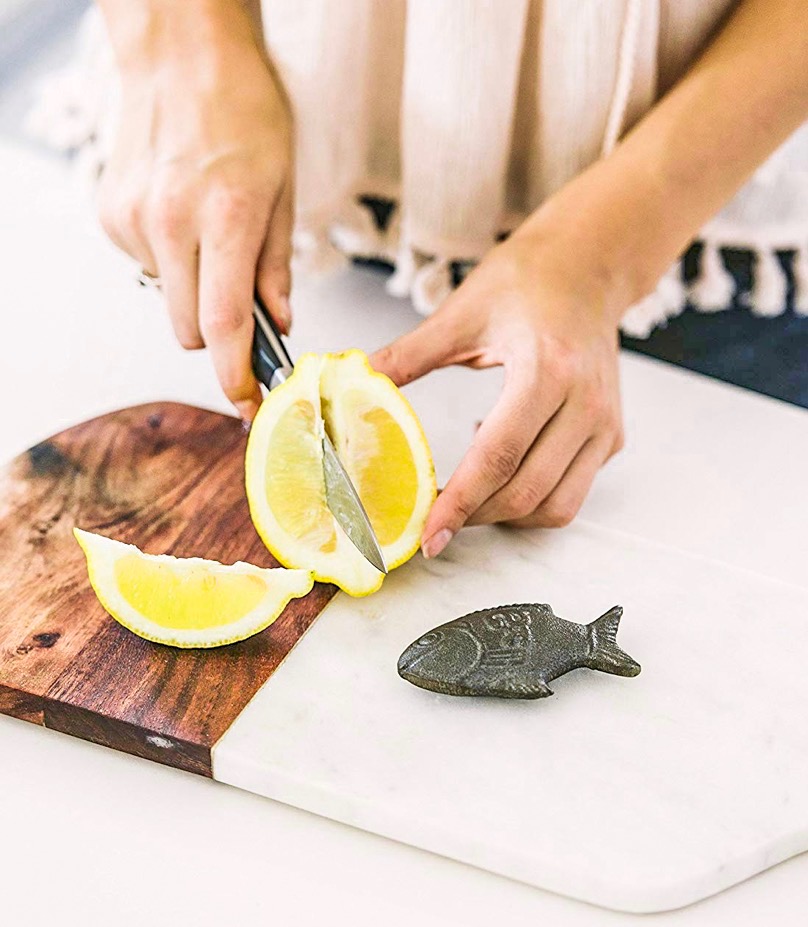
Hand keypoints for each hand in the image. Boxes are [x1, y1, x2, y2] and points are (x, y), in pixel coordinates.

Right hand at [98, 3, 291, 419]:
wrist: (182, 56)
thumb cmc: (245, 113)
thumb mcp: (285, 189)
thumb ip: (277, 265)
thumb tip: (277, 323)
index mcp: (225, 217)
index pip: (226, 324)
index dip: (236, 376)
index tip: (246, 405)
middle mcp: (171, 223)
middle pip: (191, 329)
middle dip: (220, 334)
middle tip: (243, 302)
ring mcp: (134, 220)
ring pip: (169, 302)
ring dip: (195, 292)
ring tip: (211, 236)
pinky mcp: (112, 215)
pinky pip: (148, 270)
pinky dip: (171, 262)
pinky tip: (183, 218)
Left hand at [371, 217, 625, 557]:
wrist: (588, 266)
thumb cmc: (525, 282)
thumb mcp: (459, 314)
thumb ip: (404, 357)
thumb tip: (352, 384)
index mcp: (546, 370)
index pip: (497, 456)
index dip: (458, 503)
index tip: (428, 535)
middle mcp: (585, 404)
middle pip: (525, 492)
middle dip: (474, 516)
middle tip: (433, 518)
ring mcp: (604, 424)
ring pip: (555, 506)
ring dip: (505, 514)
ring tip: (470, 488)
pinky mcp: (611, 436)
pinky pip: (571, 492)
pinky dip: (532, 497)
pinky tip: (505, 461)